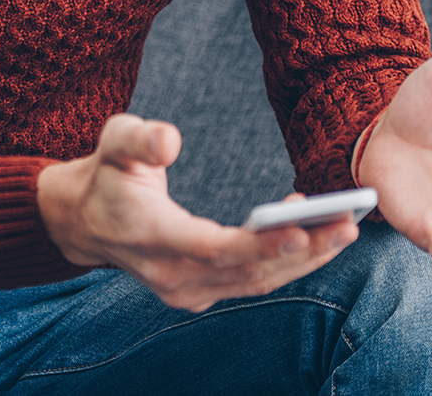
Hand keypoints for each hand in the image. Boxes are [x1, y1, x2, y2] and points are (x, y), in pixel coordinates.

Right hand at [37, 114, 358, 311]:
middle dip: (302, 251)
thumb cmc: (107, 171)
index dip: (257, 244)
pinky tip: (313, 233)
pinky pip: (250, 283)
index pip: (210, 247)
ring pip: (255, 283)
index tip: (301, 230)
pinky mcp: (198, 292)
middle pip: (246, 271)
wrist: (84, 220)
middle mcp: (168, 273)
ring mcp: (184, 289)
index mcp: (147, 234)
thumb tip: (170, 140)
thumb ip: (140, 138)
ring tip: (346, 228)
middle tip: (348, 225)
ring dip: (304, 260)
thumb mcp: (114, 139)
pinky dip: (284, 262)